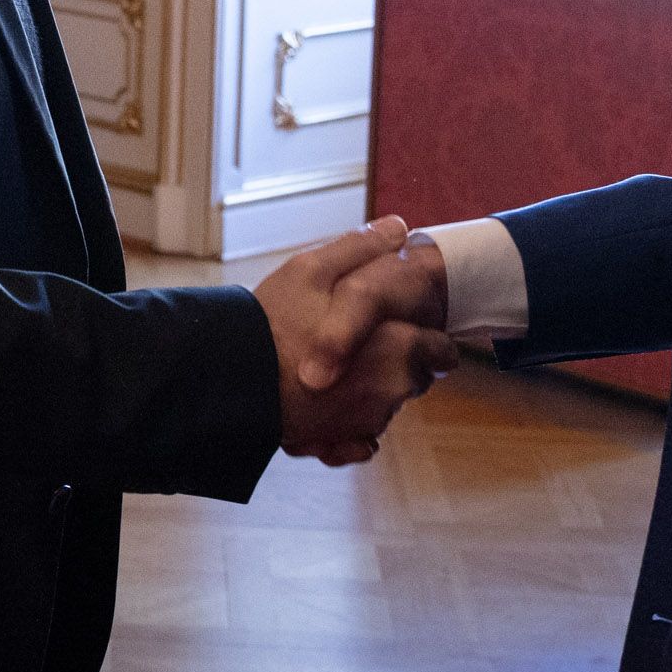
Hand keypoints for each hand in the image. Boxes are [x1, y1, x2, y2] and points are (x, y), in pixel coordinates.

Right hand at [253, 220, 454, 463]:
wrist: (229, 383)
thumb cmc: (271, 324)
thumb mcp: (310, 271)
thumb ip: (360, 249)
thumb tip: (399, 228)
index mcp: (399, 346)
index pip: (441, 348)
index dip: (423, 334)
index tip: (404, 328)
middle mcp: (393, 390)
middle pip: (416, 378)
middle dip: (399, 364)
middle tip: (363, 345)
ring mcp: (368, 421)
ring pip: (386, 403)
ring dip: (372, 390)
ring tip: (335, 371)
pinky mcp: (343, 444)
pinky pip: (361, 436)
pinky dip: (350, 425)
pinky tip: (325, 404)